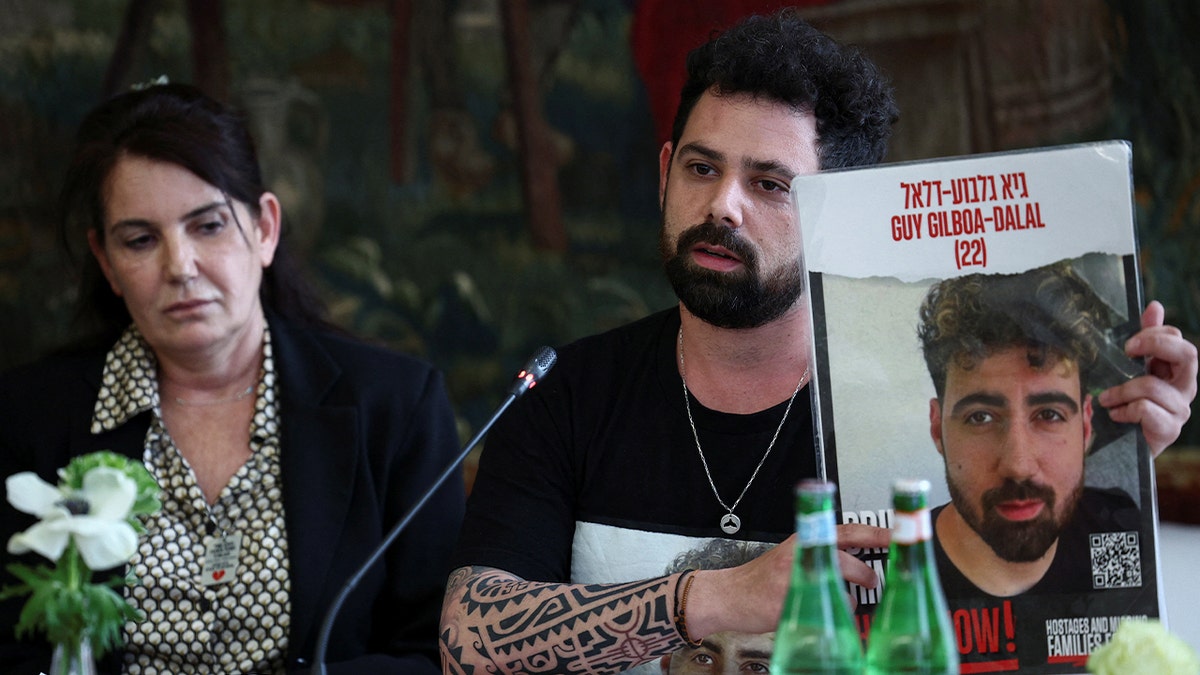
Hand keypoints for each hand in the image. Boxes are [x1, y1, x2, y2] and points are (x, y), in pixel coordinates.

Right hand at [686, 523, 888, 637]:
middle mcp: (800, 553)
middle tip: (875, 581)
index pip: (847, 529)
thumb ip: (818, 553)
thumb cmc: (762, 580)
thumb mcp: (790, 556)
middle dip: (865, 572)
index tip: (897, 534)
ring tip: (849, 601)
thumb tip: (857, 565)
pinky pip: (824, 607)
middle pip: (845, 558)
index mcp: (803, 539)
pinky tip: (824, 614)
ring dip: (848, 596)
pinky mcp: (789, 599)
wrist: (730, 595)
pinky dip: (832, 613)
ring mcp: (794, 576)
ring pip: (838, 584)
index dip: (874, 532)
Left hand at [1098, 301, 1197, 455]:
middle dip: (1154, 345)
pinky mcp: (1169, 429)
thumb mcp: (1135, 370)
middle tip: (1127, 351)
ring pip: (1152, 385)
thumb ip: (1146, 341)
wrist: (1126, 447)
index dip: (1155, 334)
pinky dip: (1124, 410)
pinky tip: (1116, 415)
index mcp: (1178, 370)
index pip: (1178, 340)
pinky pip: (1144, 409)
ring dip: (1122, 390)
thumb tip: (1155, 306)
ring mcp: (1180, 409)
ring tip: (1106, 398)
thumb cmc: (1130, 405)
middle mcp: (1185, 387)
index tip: (1128, 342)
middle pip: (1188, 354)